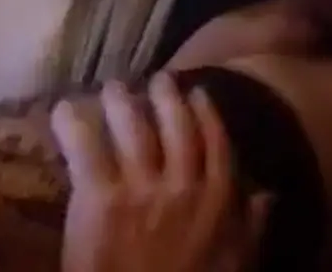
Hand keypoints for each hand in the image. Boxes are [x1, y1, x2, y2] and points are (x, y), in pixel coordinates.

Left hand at [52, 73, 269, 271]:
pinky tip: (63, 109)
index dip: (206, 113)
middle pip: (175, 124)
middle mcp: (183, 183)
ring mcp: (141, 187)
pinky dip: (72, 124)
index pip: (216, 143)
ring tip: (112, 87)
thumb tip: (268, 193)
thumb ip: (253, 227)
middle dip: (165, 96)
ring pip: (132, 126)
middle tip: (156, 78)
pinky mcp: (100, 197)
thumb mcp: (239, 263)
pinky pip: (85, 148)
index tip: (198, 92)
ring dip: (121, 100)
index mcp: (220, 200)